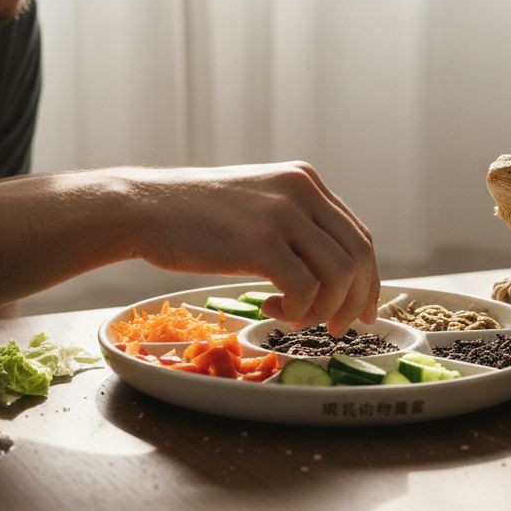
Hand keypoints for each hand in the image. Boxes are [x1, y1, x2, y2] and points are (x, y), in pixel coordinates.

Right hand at [123, 161, 378, 335]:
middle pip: (358, 256)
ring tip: (294, 318)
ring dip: (324, 309)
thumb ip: (293, 225)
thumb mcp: (256, 204)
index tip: (362, 310)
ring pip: (339, 275)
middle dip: (354, 301)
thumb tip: (329, 271)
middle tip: (335, 328)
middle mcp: (301, 191)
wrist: (143, 208)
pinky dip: (297, 311)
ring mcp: (281, 214)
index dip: (368, 280)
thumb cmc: (192, 215)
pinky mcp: (259, 241)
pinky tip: (270, 309)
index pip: (358, 236)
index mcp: (304, 181)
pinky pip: (304, 290)